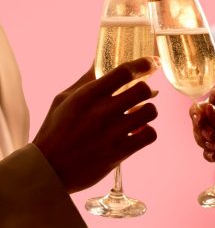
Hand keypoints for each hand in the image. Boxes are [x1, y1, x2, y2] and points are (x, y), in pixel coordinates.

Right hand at [33, 57, 160, 192]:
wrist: (49, 170)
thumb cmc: (55, 130)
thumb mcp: (63, 99)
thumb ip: (86, 80)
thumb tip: (99, 59)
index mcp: (87, 96)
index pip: (124, 72)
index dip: (143, 64)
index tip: (153, 63)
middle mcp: (102, 112)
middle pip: (143, 90)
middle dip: (146, 89)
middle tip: (144, 93)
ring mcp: (113, 133)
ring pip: (150, 111)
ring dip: (148, 110)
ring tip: (140, 113)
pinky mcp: (120, 152)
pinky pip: (150, 135)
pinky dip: (148, 131)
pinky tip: (139, 131)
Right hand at [189, 83, 214, 172]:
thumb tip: (206, 111)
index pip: (207, 100)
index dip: (201, 111)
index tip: (202, 120)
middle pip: (198, 116)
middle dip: (200, 127)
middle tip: (210, 136)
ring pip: (199, 133)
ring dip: (203, 140)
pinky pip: (207, 148)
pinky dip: (207, 152)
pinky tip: (214, 155)